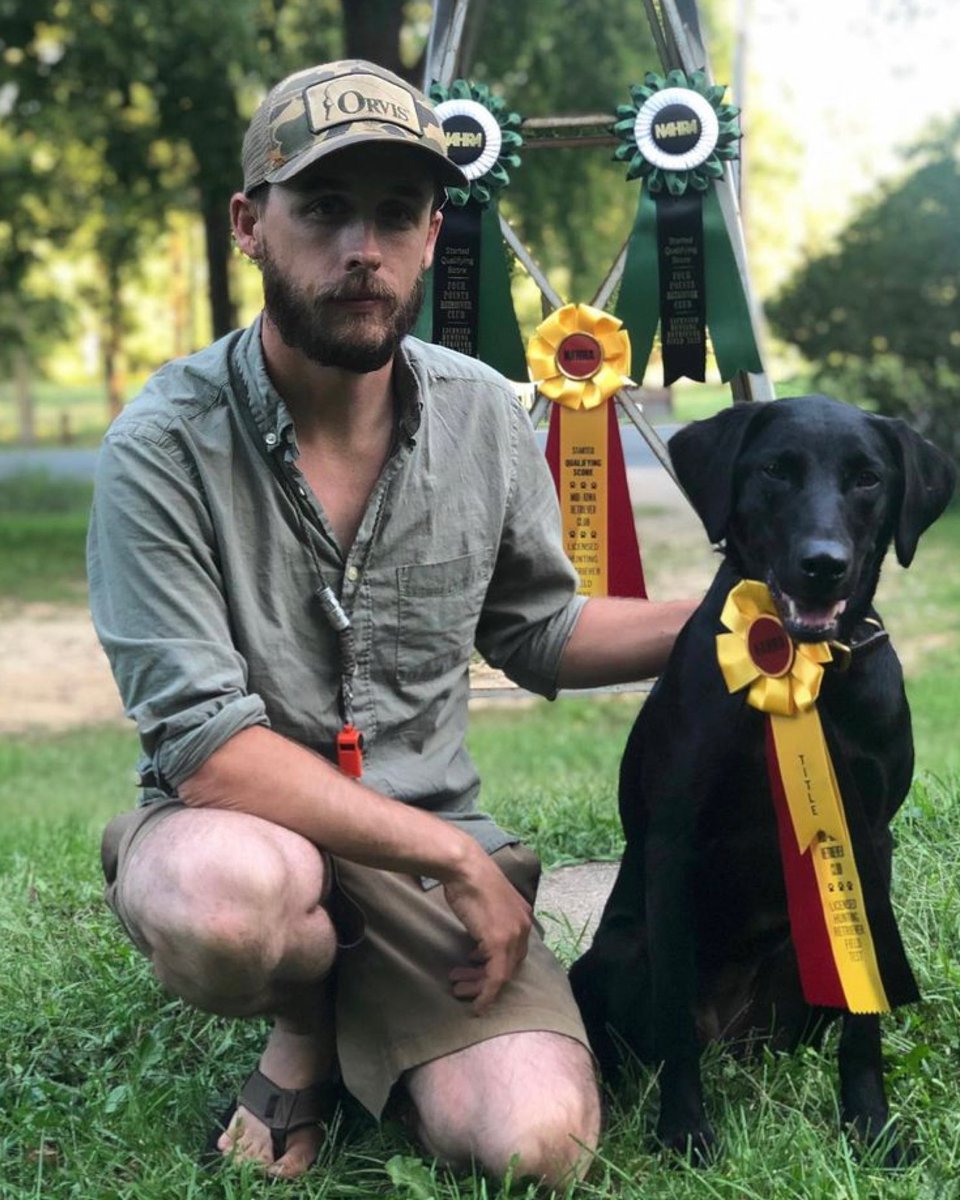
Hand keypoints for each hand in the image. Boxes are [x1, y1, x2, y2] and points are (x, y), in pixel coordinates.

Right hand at [442, 846, 532, 1014]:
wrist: (465, 867)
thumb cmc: (469, 879)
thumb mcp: (486, 902)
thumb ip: (489, 921)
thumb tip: (480, 940)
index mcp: (523, 917)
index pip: (514, 951)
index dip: (495, 964)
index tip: (476, 971)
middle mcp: (523, 927)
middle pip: (509, 965)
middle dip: (485, 979)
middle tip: (464, 985)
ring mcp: (513, 935)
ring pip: (502, 973)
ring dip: (480, 985)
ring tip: (459, 989)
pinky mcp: (499, 942)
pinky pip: (496, 977)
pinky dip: (486, 993)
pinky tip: (476, 1002)